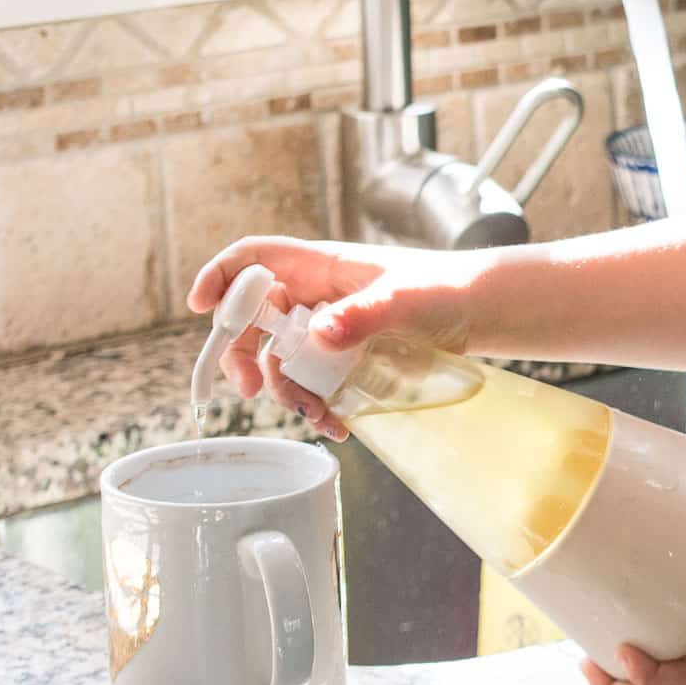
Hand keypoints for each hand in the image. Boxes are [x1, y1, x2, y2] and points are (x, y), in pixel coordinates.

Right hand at [186, 236, 481, 439]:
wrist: (484, 311)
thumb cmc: (448, 289)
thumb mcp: (406, 299)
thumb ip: (364, 314)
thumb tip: (319, 335)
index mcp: (321, 266)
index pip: (254, 259)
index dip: (222, 277)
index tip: (201, 308)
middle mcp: (316, 294)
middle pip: (254, 319)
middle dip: (243, 354)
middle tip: (250, 389)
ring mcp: (329, 327)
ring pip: (282, 359)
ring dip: (287, 391)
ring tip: (318, 417)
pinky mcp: (346, 357)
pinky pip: (314, 381)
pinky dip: (317, 404)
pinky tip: (337, 424)